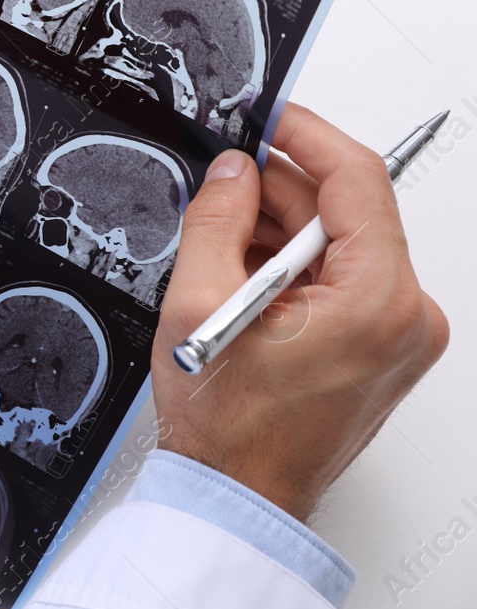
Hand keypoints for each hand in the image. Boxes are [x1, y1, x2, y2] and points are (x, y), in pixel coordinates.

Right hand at [152, 103, 447, 519]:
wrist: (239, 493)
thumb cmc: (230, 426)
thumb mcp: (200, 302)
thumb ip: (217, 218)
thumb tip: (232, 171)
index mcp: (378, 301)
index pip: (358, 178)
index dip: (307, 134)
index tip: (271, 115)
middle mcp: (407, 316)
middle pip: (350, 211)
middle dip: (282, 190)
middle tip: (223, 183)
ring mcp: (401, 335)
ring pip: (342, 244)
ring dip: (283, 232)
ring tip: (221, 249)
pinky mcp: (385, 348)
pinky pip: (343, 278)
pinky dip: (295, 267)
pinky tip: (244, 278)